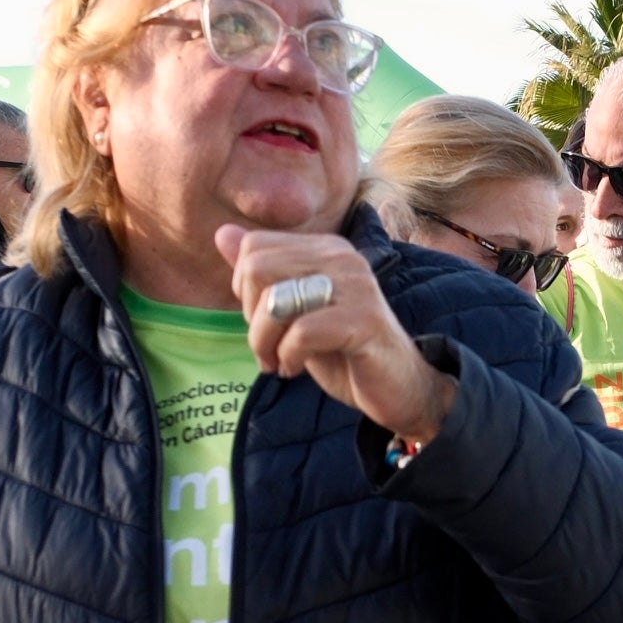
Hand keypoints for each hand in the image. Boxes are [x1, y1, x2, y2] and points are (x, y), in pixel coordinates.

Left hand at [218, 230, 454, 442]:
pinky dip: (288, 356)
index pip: (254, 248)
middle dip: (251, 317)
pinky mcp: (363, 321)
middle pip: (257, 269)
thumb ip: (262, 275)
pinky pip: (302, 332)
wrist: (400, 388)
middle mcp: (342, 258)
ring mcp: (356, 287)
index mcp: (325, 249)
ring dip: (264, 341)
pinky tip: (295, 369)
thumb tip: (222, 233)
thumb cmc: (345, 352)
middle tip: (268, 348)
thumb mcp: (295, 312)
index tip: (263, 323)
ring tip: (278, 362)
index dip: (244, 290)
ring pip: (276, 300)